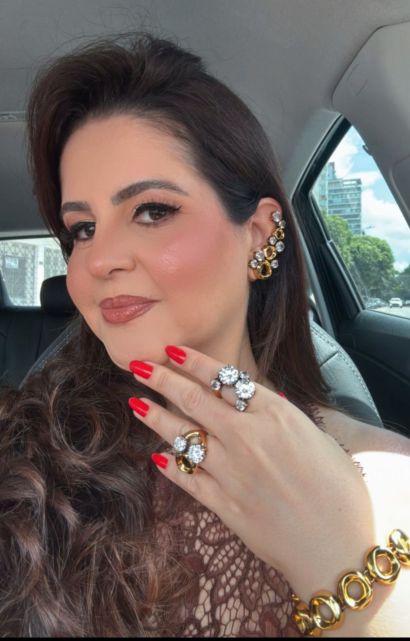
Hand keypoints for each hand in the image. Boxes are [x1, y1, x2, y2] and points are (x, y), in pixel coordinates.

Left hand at [128, 345, 372, 580]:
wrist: (334, 547)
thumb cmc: (340, 490)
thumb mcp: (320, 439)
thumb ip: (287, 419)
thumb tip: (268, 402)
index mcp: (274, 414)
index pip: (223, 378)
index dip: (193, 361)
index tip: (171, 349)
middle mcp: (245, 435)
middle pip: (193, 400)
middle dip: (162, 379)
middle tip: (139, 366)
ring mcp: (229, 470)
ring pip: (181, 435)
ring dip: (155, 417)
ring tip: (135, 403)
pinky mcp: (221, 503)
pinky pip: (187, 478)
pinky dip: (170, 466)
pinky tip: (156, 456)